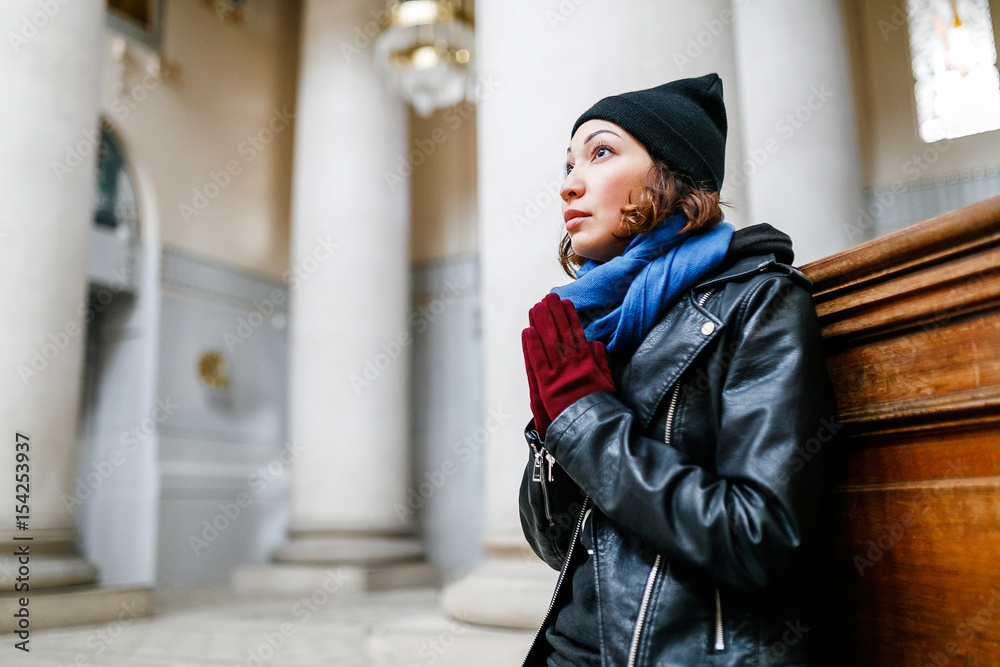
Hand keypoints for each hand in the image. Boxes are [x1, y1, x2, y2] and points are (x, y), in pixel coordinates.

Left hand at [523, 293, 615, 426]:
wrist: (595, 428)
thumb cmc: (603, 407)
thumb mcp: (608, 381)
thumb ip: (601, 361)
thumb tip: (596, 343)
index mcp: (588, 361)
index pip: (577, 333)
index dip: (570, 317)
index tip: (566, 302)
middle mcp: (573, 363)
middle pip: (560, 333)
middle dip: (554, 313)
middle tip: (548, 297)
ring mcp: (559, 373)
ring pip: (548, 342)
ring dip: (541, 323)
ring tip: (536, 307)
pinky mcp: (546, 385)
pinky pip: (537, 361)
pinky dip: (532, 346)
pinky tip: (528, 331)